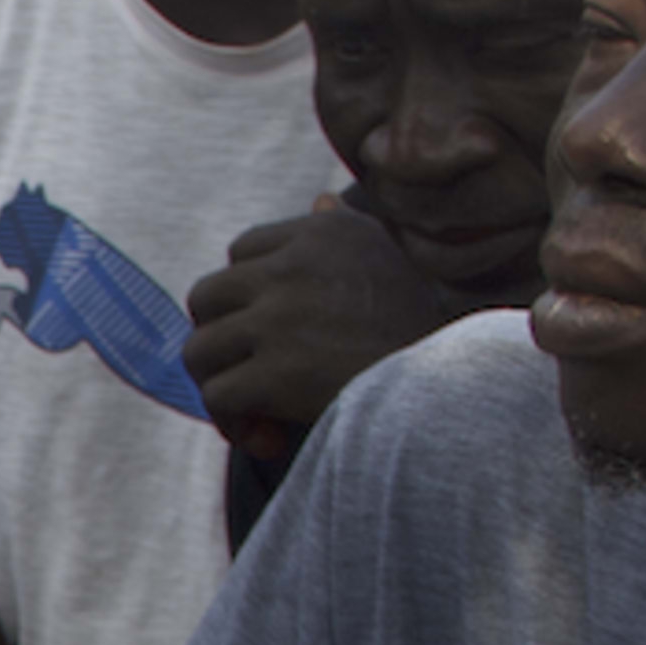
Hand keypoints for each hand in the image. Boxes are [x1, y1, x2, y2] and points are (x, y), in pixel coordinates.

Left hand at [181, 198, 473, 446]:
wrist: (446, 389)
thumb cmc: (417, 330)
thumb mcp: (388, 262)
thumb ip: (347, 232)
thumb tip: (320, 204)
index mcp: (319, 233)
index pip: (241, 253)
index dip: (245, 298)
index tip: (267, 335)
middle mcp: (292, 267)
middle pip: (206, 297)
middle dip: (218, 341)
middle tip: (245, 376)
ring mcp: (279, 318)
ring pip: (199, 350)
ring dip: (218, 387)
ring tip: (252, 414)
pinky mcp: (273, 372)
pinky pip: (216, 396)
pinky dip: (232, 422)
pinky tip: (267, 439)